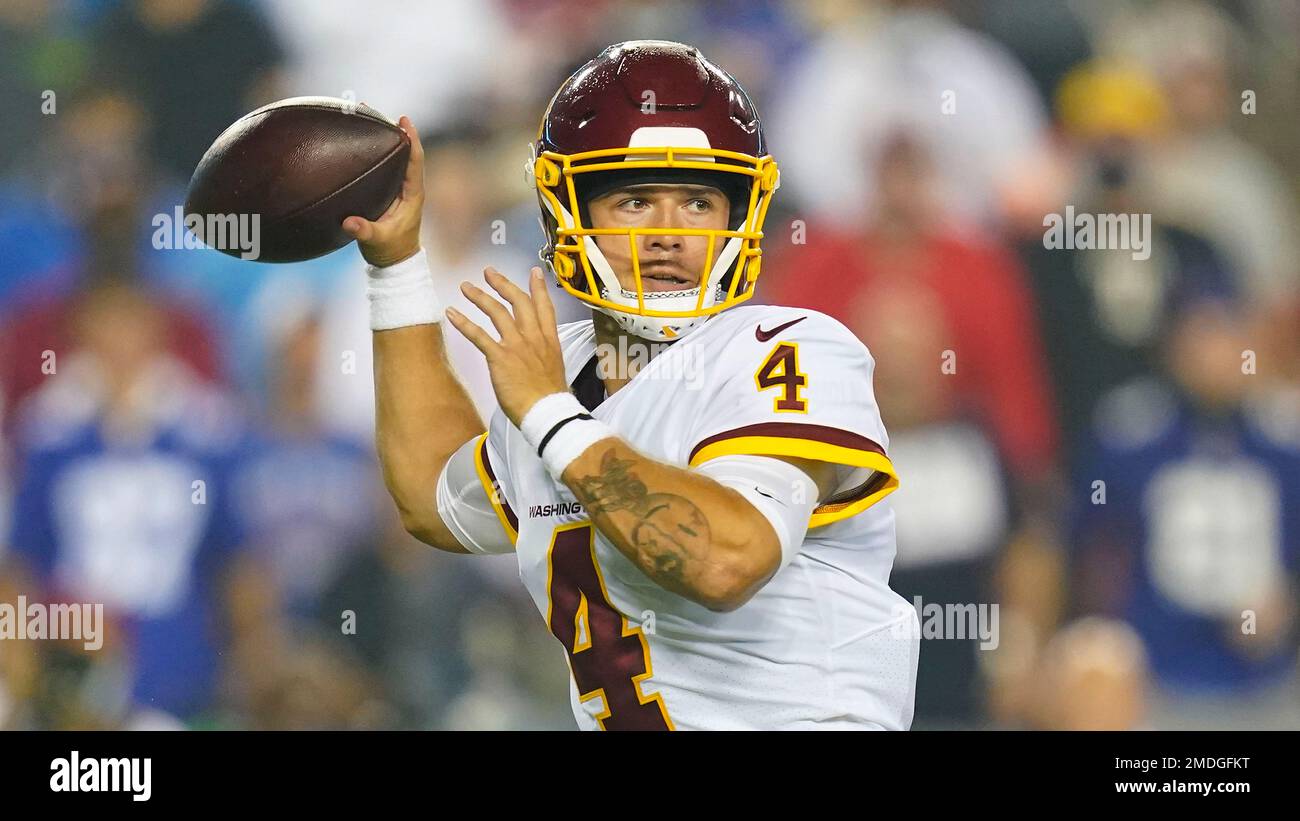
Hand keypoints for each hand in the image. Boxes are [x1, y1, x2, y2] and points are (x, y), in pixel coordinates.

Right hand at [341, 114, 423, 266]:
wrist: (394, 262)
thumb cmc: (390, 251)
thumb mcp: (377, 241)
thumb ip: (365, 231)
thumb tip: (350, 222)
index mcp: (413, 194)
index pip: (415, 160)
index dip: (411, 139)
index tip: (403, 120)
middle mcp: (408, 186)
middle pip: (404, 151)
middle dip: (390, 129)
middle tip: (372, 108)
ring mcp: (398, 188)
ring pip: (393, 156)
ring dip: (380, 137)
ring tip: (361, 115)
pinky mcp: (388, 191)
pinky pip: (382, 165)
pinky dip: (371, 151)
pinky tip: (352, 142)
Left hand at [447, 267, 570, 425]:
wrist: (547, 412)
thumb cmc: (550, 397)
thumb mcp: (554, 368)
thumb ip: (544, 355)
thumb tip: (536, 355)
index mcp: (549, 340)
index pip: (544, 307)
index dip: (538, 288)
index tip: (534, 272)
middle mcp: (533, 337)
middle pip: (518, 301)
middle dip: (502, 284)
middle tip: (489, 273)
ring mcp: (516, 345)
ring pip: (497, 312)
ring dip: (479, 296)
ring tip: (466, 287)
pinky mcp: (500, 357)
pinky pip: (478, 335)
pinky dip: (463, 322)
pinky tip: (451, 313)